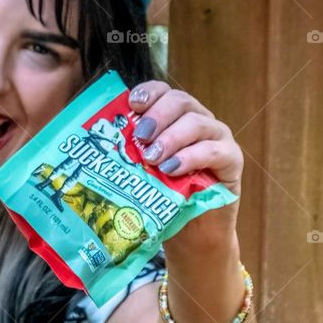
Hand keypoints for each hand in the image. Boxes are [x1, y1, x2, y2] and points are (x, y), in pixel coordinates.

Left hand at [128, 82, 242, 248]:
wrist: (191, 230)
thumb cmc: (163, 197)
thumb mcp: (140, 173)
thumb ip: (127, 155)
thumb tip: (91, 148)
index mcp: (174, 118)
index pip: (164, 92)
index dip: (149, 93)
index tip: (133, 104)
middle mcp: (197, 121)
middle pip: (180, 102)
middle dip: (158, 115)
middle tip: (140, 136)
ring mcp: (217, 138)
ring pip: (197, 123)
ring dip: (171, 138)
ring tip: (152, 158)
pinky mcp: (231, 160)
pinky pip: (214, 150)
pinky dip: (191, 157)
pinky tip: (173, 169)